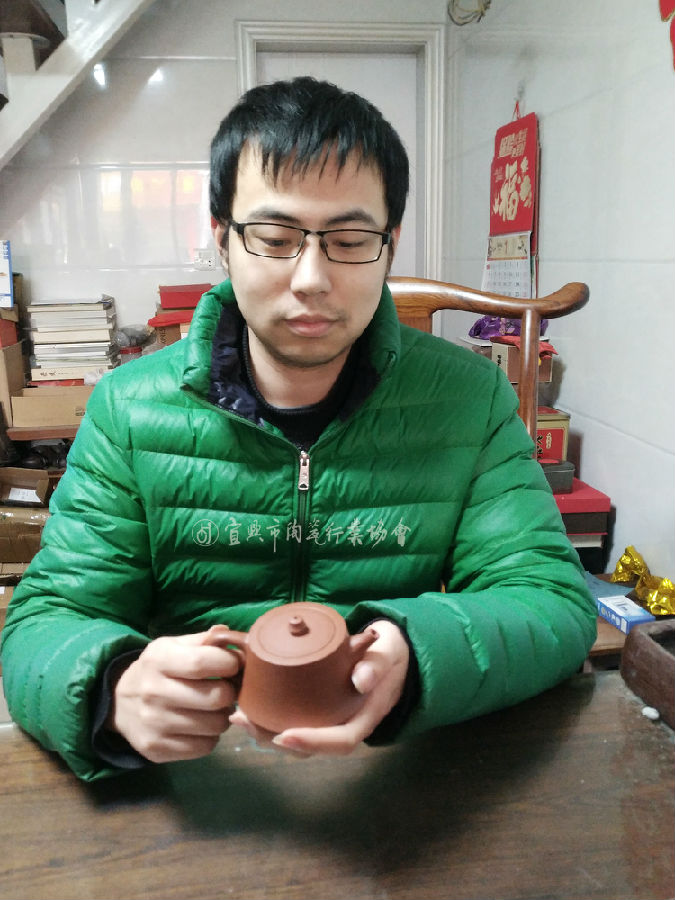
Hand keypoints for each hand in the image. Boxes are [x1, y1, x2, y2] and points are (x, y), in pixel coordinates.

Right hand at [107, 626, 242, 763]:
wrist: (120, 703)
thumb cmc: (158, 670)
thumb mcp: (173, 646)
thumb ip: (205, 641)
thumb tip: (234, 638)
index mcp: (159, 660)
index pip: (202, 662)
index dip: (229, 663)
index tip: (233, 665)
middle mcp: (153, 692)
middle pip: (216, 697)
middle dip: (230, 692)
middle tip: (225, 690)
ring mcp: (154, 724)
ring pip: (215, 725)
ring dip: (222, 716)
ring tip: (213, 708)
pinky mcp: (157, 749)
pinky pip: (205, 747)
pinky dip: (210, 737)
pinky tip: (201, 726)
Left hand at [229, 619, 408, 755]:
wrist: (391, 650)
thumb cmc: (389, 651)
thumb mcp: (388, 652)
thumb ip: (377, 664)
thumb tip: (360, 681)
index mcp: (365, 715)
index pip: (341, 741)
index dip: (313, 742)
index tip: (285, 735)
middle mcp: (347, 723)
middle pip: (312, 746)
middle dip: (276, 740)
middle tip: (247, 721)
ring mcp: (332, 718)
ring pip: (300, 736)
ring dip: (267, 732)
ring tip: (240, 716)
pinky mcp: (319, 708)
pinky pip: (295, 720)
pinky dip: (270, 718)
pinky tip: (248, 708)